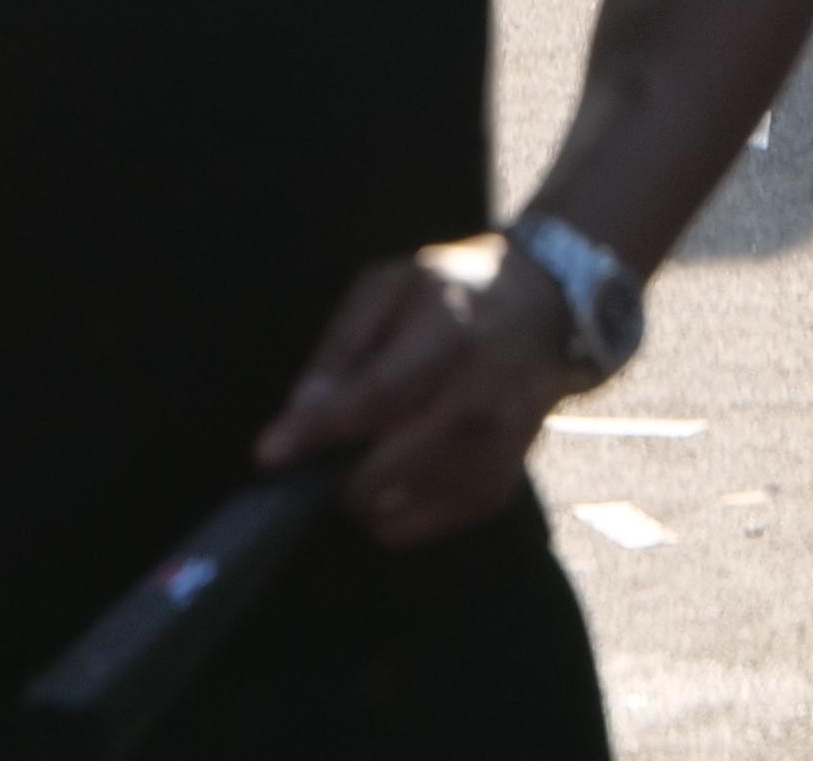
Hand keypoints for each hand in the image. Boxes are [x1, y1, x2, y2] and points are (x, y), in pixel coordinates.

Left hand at [254, 235, 593, 547]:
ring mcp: (492, 456)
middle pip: (383, 470)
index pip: (377, 397)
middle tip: (318, 452)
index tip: (267, 453)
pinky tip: (395, 470)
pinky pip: (416, 529)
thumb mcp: (391, 284)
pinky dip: (389, 510)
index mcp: (449, 338)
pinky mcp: (495, 493)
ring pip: (394, 510)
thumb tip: (302, 406)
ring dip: (360, 492)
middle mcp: (478, 404)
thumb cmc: (453, 291)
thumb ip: (344, 342)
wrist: (545, 314)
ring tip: (364, 452)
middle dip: (331, 472)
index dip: (318, 430)